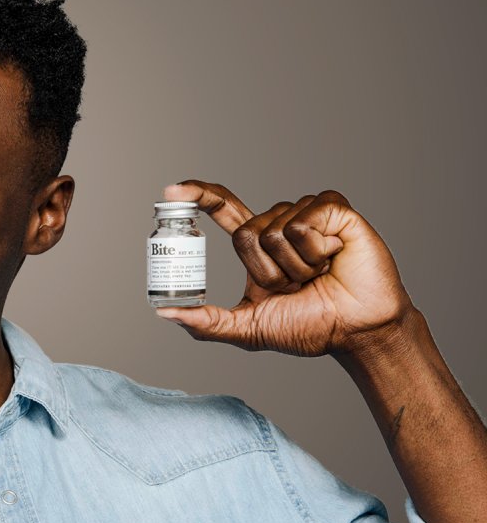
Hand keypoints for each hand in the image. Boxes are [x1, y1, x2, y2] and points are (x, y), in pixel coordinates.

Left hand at [156, 181, 415, 358]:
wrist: (357, 331)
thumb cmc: (311, 327)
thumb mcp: (249, 328)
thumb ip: (207, 322)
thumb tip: (165, 314)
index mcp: (259, 243)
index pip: (223, 208)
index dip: (199, 195)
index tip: (171, 191)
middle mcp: (280, 222)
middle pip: (246, 235)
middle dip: (268, 272)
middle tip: (297, 286)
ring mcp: (307, 212)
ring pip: (275, 231)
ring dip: (296, 267)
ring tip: (319, 275)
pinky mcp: (335, 209)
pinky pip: (303, 225)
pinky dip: (317, 252)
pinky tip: (335, 258)